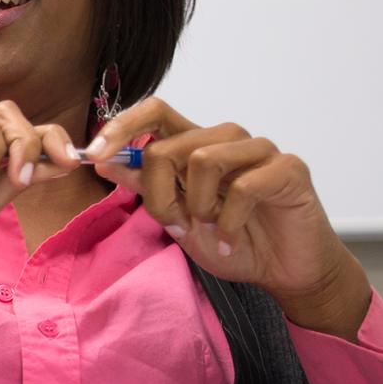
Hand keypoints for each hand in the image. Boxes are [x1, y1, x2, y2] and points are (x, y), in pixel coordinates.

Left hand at [85, 98, 370, 338]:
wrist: (284, 272)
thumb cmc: (234, 242)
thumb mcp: (178, 219)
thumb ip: (146, 188)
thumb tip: (104, 160)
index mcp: (197, 145)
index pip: (154, 112)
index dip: (121, 126)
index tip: (94, 156)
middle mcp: (227, 139)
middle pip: (168, 146)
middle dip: (160, 195)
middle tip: (177, 224)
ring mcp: (260, 150)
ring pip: (203, 160)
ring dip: (198, 206)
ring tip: (210, 229)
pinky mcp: (288, 169)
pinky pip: (243, 187)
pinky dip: (229, 224)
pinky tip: (232, 242)